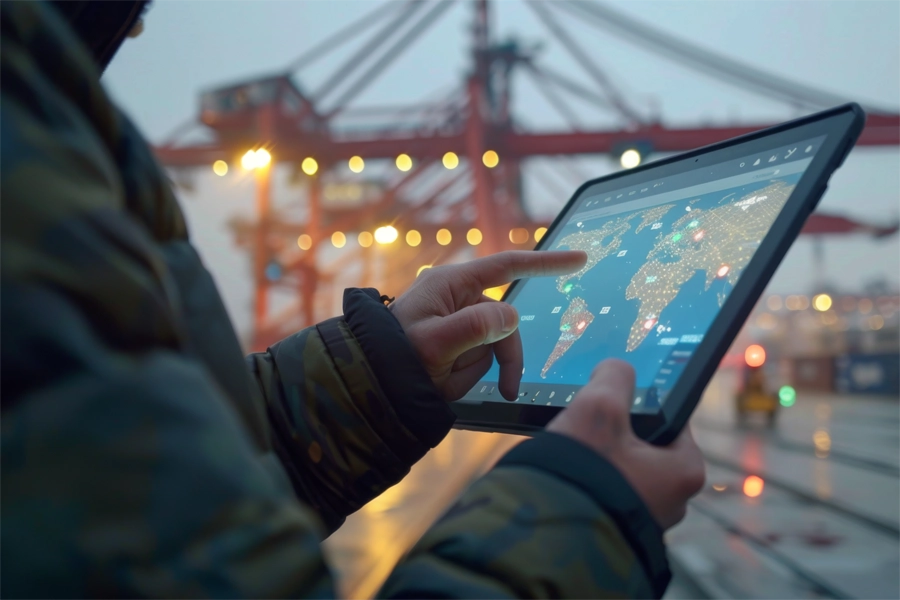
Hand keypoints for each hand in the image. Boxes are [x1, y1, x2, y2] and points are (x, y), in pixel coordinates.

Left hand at [390, 250, 586, 400]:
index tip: (578, 259)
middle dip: (504, 356)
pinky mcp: (454, 342)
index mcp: (451, 284)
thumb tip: (510, 316)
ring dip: (475, 369)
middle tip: (506, 388)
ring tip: (444, 379)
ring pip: (494, 345)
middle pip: (506, 322)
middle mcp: (456, 298)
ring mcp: (456, 322)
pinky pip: (479, 359)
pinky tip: (442, 381)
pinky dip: (465, 376)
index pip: (508, 266)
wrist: (369, 385)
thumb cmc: (393, 358)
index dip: (546, 262)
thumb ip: (477, 327)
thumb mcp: (435, 344)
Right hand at [547, 359, 705, 528]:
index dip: (641, 402)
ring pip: (623, 470)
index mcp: (685, 469)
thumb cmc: (584, 473)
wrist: (551, 536)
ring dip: (599, 458)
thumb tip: (616, 369)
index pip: (671, 418)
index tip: (616, 397)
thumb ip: (613, 377)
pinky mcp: (617, 532)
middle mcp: (674, 501)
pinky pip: (606, 493)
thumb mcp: (598, 407)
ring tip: (570, 450)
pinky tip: (565, 474)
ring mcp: (645, 520)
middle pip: (645, 445)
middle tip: (588, 424)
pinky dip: (589, 481)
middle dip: (616, 433)